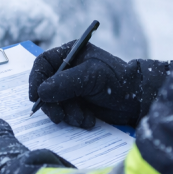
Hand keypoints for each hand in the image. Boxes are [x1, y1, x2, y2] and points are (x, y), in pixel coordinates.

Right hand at [28, 41, 168, 128]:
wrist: (137, 102)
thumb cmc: (118, 81)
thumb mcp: (91, 77)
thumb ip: (65, 83)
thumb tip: (40, 92)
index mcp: (70, 54)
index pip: (42, 64)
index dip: (36, 80)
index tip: (35, 97)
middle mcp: (68, 70)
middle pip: (45, 87)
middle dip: (52, 104)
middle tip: (59, 117)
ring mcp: (71, 88)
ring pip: (54, 103)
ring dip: (66, 114)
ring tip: (82, 118)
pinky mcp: (77, 104)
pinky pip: (65, 113)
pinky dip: (74, 119)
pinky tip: (88, 120)